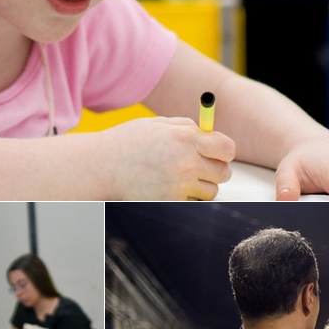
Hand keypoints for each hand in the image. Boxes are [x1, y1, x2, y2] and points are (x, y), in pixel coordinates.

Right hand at [105, 117, 235, 199]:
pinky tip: (168, 188)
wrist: (101, 167)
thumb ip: (187, 127)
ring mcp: (179, 186)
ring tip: (179, 178)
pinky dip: (185, 199)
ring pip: (210, 192)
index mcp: (186, 138)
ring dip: (200, 187)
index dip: (224, 151)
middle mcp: (186, 162)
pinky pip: (193, 204)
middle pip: (224, 173)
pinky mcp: (171, 203)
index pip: (227, 148)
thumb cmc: (127, 143)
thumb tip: (210, 133)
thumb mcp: (158, 124)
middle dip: (215, 170)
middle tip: (200, 167)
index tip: (218, 153)